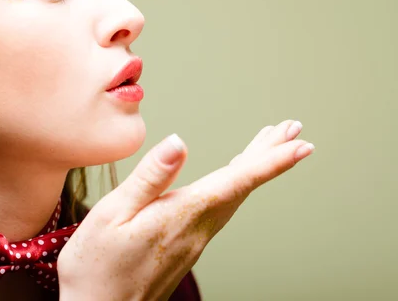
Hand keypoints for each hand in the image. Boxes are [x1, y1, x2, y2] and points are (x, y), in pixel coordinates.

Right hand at [58, 120, 313, 300]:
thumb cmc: (97, 268)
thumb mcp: (112, 214)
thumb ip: (149, 177)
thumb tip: (179, 142)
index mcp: (181, 216)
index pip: (237, 182)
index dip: (272, 161)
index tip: (301, 144)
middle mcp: (196, 230)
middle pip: (243, 187)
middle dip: (270, 155)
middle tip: (292, 130)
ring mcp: (194, 242)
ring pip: (234, 198)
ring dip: (253, 168)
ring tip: (267, 145)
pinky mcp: (186, 249)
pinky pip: (221, 211)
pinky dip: (235, 187)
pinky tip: (231, 181)